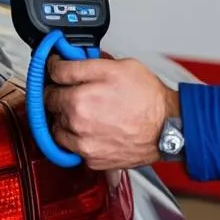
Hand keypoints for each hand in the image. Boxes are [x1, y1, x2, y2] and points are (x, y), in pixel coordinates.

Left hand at [44, 56, 179, 170]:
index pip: (52, 76)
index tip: (59, 69)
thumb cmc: (149, 99)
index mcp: (79, 98)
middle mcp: (77, 123)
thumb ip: (86, 63)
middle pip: (51, 104)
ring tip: (86, 112)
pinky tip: (94, 129)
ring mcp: (83, 144)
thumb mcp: (118, 67)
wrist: (168, 128)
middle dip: (61, 95)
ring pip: (58, 129)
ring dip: (66, 119)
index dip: (57, 68)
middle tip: (78, 91)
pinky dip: (79, 139)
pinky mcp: (92, 160)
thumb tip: (68, 59)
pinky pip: (73, 148)